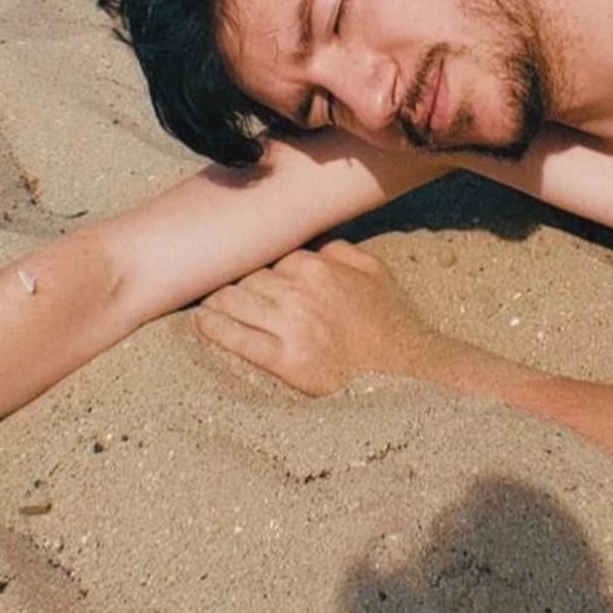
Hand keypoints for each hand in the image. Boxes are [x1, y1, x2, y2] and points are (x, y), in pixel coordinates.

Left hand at [195, 239, 439, 395]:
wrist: (409, 368)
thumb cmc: (393, 321)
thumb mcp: (376, 271)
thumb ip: (342, 250)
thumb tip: (315, 244)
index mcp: (319, 266)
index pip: (272, 257)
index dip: (261, 267)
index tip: (250, 272)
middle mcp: (300, 291)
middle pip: (248, 277)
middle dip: (236, 281)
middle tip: (220, 286)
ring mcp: (291, 325)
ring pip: (236, 302)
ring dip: (218, 300)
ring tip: (207, 302)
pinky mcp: (286, 360)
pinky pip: (238, 339)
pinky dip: (215, 330)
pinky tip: (203, 324)